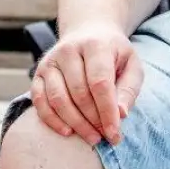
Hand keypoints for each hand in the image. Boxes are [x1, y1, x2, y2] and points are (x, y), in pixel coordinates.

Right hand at [31, 22, 143, 145]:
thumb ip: (129, 89)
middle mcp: (69, 50)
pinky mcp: (39, 73)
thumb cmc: (113, 53)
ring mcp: (50, 61)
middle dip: (93, 120)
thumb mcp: (130, 65)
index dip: (107, 111)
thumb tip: (120, 115)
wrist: (88, 32)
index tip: (115, 134)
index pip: (100, 82)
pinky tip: (68, 131)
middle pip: (79, 93)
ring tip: (92, 137)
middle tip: (106, 137)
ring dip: (75, 123)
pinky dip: (51, 119)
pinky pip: (39, 100)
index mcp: (95, 45)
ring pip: (57, 98)